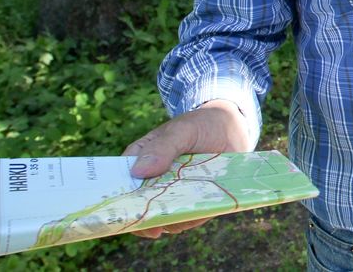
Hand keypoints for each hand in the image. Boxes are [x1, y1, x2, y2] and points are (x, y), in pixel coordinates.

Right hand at [121, 100, 253, 237]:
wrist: (233, 129)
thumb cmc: (202, 125)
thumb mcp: (183, 131)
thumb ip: (163, 147)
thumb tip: (138, 171)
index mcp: (140, 160)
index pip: (120, 184)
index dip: (119, 202)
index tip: (127, 214)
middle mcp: (151, 181)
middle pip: (139, 208)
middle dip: (147, 220)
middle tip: (157, 228)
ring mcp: (171, 194)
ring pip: (164, 218)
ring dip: (174, 220)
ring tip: (190, 209)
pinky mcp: (191, 203)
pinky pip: (186, 219)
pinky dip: (193, 218)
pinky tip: (203, 209)